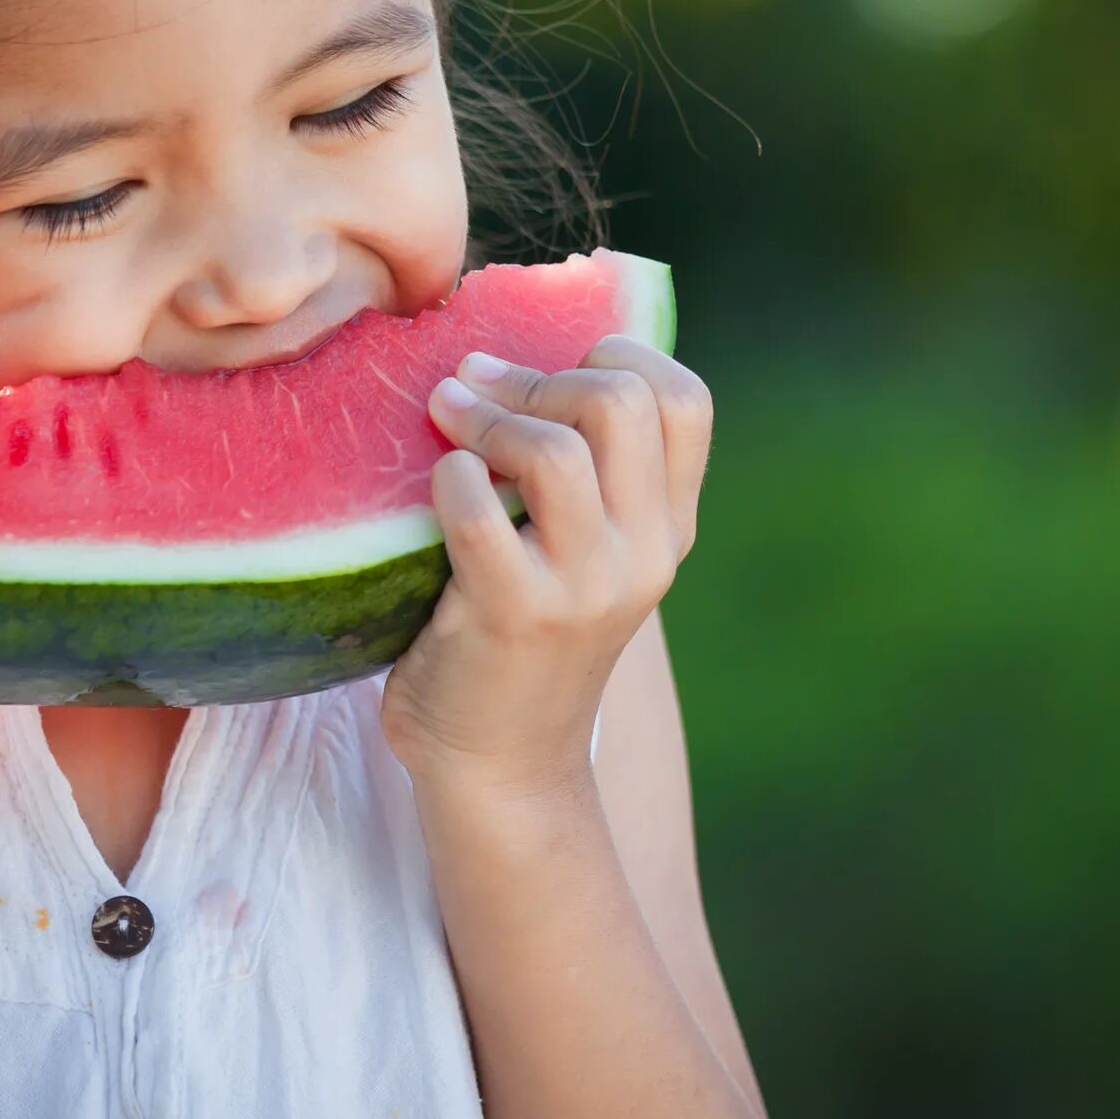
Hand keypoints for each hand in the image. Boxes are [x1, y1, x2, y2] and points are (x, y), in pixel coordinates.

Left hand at [381, 335, 711, 796]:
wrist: (500, 768)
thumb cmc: (521, 636)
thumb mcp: (584, 553)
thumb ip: (584, 472)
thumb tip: (512, 350)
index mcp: (668, 527)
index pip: (685, 400)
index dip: (618, 354)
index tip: (552, 366)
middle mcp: (644, 554)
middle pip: (622, 401)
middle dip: (538, 374)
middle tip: (480, 386)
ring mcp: (584, 588)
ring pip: (555, 448)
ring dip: (485, 414)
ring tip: (445, 414)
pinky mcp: (514, 615)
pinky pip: (476, 506)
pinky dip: (447, 476)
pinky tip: (435, 486)